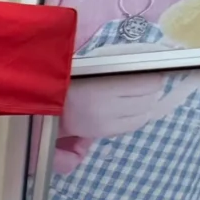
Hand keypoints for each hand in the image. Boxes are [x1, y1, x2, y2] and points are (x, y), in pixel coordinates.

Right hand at [56, 71, 199, 165]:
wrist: (46, 104)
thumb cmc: (70, 80)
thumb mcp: (94, 67)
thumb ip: (119, 68)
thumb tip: (150, 67)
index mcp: (103, 85)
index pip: (147, 82)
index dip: (153, 76)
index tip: (150, 71)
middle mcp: (107, 106)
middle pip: (149, 97)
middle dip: (150, 90)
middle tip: (142, 84)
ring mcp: (106, 122)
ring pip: (145, 113)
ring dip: (145, 104)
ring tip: (135, 98)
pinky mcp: (103, 132)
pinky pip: (135, 125)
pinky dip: (138, 117)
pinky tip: (130, 111)